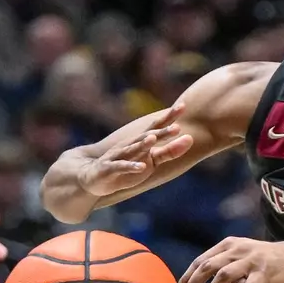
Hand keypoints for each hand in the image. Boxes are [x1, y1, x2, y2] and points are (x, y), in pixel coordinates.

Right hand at [72, 104, 194, 197]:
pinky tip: (141, 167)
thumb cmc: (126, 166)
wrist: (92, 176)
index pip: (157, 126)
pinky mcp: (110, 168)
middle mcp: (130, 145)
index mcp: (141, 141)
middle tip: (176, 125)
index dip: (170, 117)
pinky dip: (131, 167)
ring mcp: (119, 156)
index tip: (183, 106)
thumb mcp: (151, 160)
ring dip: (143, 144)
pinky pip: (122, 167)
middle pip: (147, 135)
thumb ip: (169, 151)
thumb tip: (191, 139)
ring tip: (154, 139)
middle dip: (161, 130)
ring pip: (133, 149)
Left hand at [180, 237, 283, 282]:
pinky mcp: (264, 273)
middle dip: (194, 282)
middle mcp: (237, 250)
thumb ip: (221, 262)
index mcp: (228, 245)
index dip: (189, 275)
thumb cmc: (261, 260)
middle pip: (208, 266)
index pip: (202, 259)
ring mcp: (251, 261)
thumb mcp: (239, 254)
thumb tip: (197, 277)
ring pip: (224, 274)